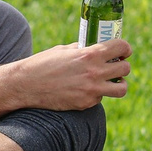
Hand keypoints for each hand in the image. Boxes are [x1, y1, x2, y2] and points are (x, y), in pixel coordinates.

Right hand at [0, 39, 130, 112]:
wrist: (25, 85)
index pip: (121, 47)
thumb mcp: (62, 50)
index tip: (124, 51)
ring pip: (122, 89)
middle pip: (126, 69)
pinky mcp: (85, 103)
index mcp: (89, 54)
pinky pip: (100, 98)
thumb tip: (93, 48)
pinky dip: (95, 95)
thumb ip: (81, 50)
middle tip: (116, 67)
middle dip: (123, 66)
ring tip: (110, 83)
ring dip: (119, 85)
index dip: (126, 48)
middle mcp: (94, 72)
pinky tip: (83, 91)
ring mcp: (91, 90)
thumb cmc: (41, 64)